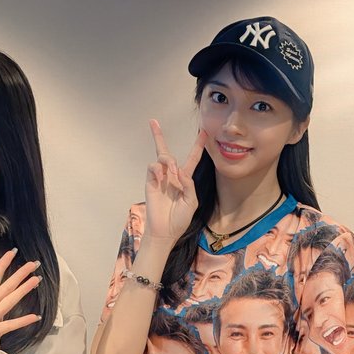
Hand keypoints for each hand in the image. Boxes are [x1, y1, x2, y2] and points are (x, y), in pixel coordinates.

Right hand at [144, 120, 207, 240]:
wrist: (165, 231)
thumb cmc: (179, 219)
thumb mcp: (191, 202)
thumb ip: (189, 185)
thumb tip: (179, 170)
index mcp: (184, 179)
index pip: (191, 158)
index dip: (197, 146)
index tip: (203, 132)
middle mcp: (171, 175)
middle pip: (166, 152)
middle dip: (158, 136)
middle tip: (153, 122)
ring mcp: (159, 178)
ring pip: (161, 157)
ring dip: (168, 162)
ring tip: (172, 174)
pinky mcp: (150, 182)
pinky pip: (152, 167)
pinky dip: (158, 169)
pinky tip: (163, 178)